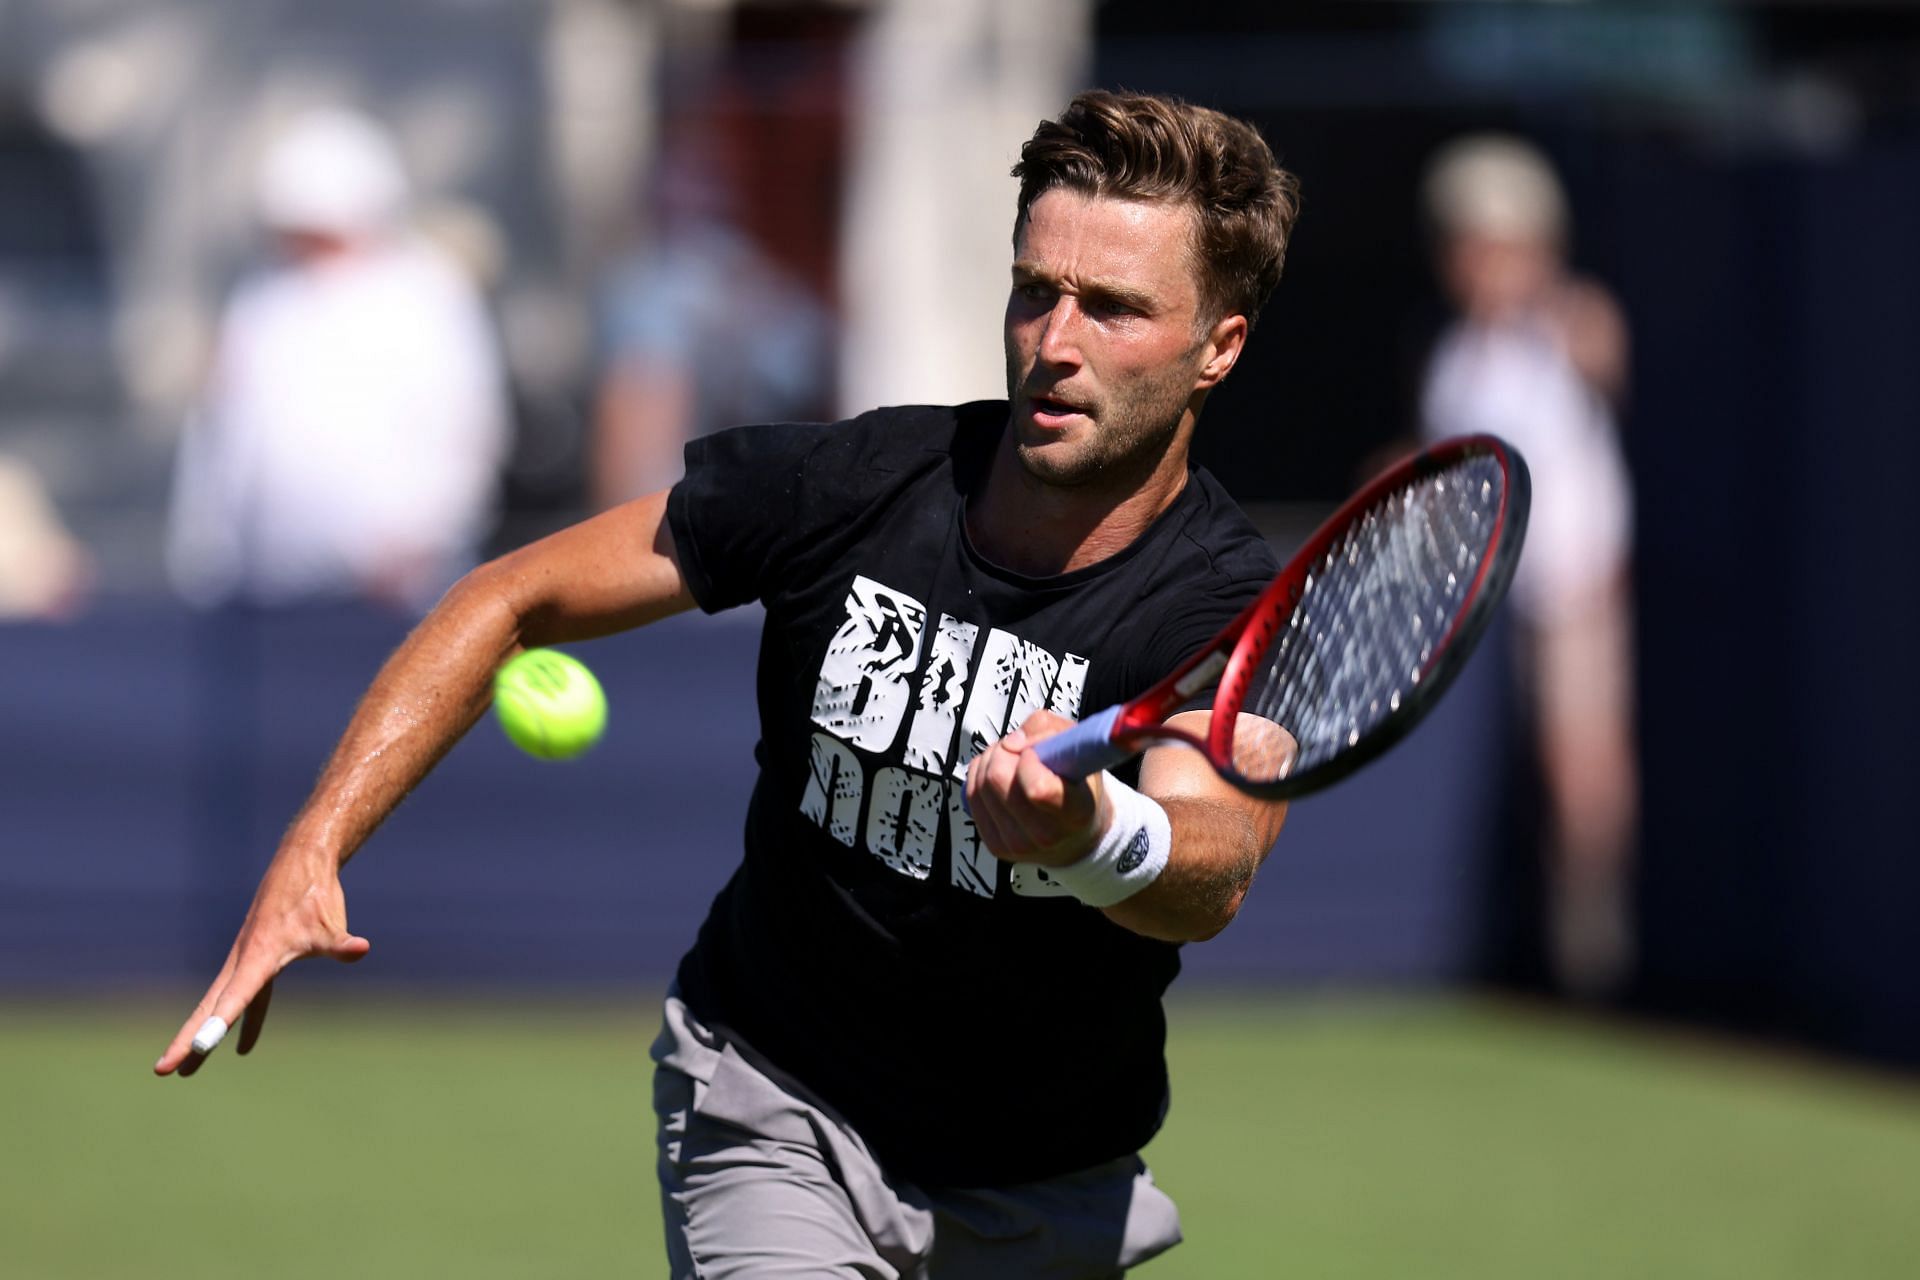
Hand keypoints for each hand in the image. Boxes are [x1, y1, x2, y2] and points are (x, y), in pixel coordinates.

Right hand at [154, 850, 369, 1077]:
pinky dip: (242, 1022)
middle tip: (162, 1071)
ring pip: (218, 1005)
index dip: (218, 1026)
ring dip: (201, 1036)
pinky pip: (244, 999)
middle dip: (186, 1040)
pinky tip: (243, 1048)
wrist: (301, 864)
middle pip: (209, 1008)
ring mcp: (247, 962)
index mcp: (259, 957)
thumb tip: (360, 948)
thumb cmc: (314, 896)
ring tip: (185, 1072)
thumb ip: (341, 944)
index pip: (235, 1000)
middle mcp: (244, 962)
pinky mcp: (258, 961)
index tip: (198, 1050)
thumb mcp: (330, 924)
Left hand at [963, 709, 1108, 867]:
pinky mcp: (997, 846)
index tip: (1036, 752)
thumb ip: (1048, 731)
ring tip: (1010, 761)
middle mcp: (1047, 835)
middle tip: (1019, 751)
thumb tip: (1011, 743)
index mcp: (1076, 811)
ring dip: (990, 761)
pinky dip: (979, 777)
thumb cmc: (1078, 785)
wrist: (1076, 833)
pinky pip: (971, 796)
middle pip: (997, 778)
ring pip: (980, 785)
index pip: (1037, 788)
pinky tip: (997, 776)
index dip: (1028, 759)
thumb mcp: (1077, 747)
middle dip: (1003, 751)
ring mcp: (1019, 844)